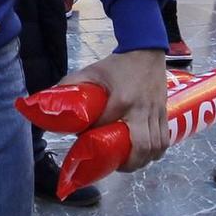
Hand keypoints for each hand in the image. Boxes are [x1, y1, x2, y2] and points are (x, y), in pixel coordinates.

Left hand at [71, 48, 169, 170]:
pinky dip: (156, 152)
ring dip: (143, 160)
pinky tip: (147, 156)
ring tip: (129, 163)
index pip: (106, 126)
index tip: (84, 141)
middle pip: (140, 145)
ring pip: (155, 146)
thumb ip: (72, 84)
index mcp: (122, 99)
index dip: (94, 138)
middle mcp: (141, 109)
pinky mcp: (164, 112)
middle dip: (128, 162)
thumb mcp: (92, 71)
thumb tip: (51, 100)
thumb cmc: (117, 63)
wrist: (145, 50)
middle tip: (115, 166)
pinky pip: (164, 139)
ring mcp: (155, 111)